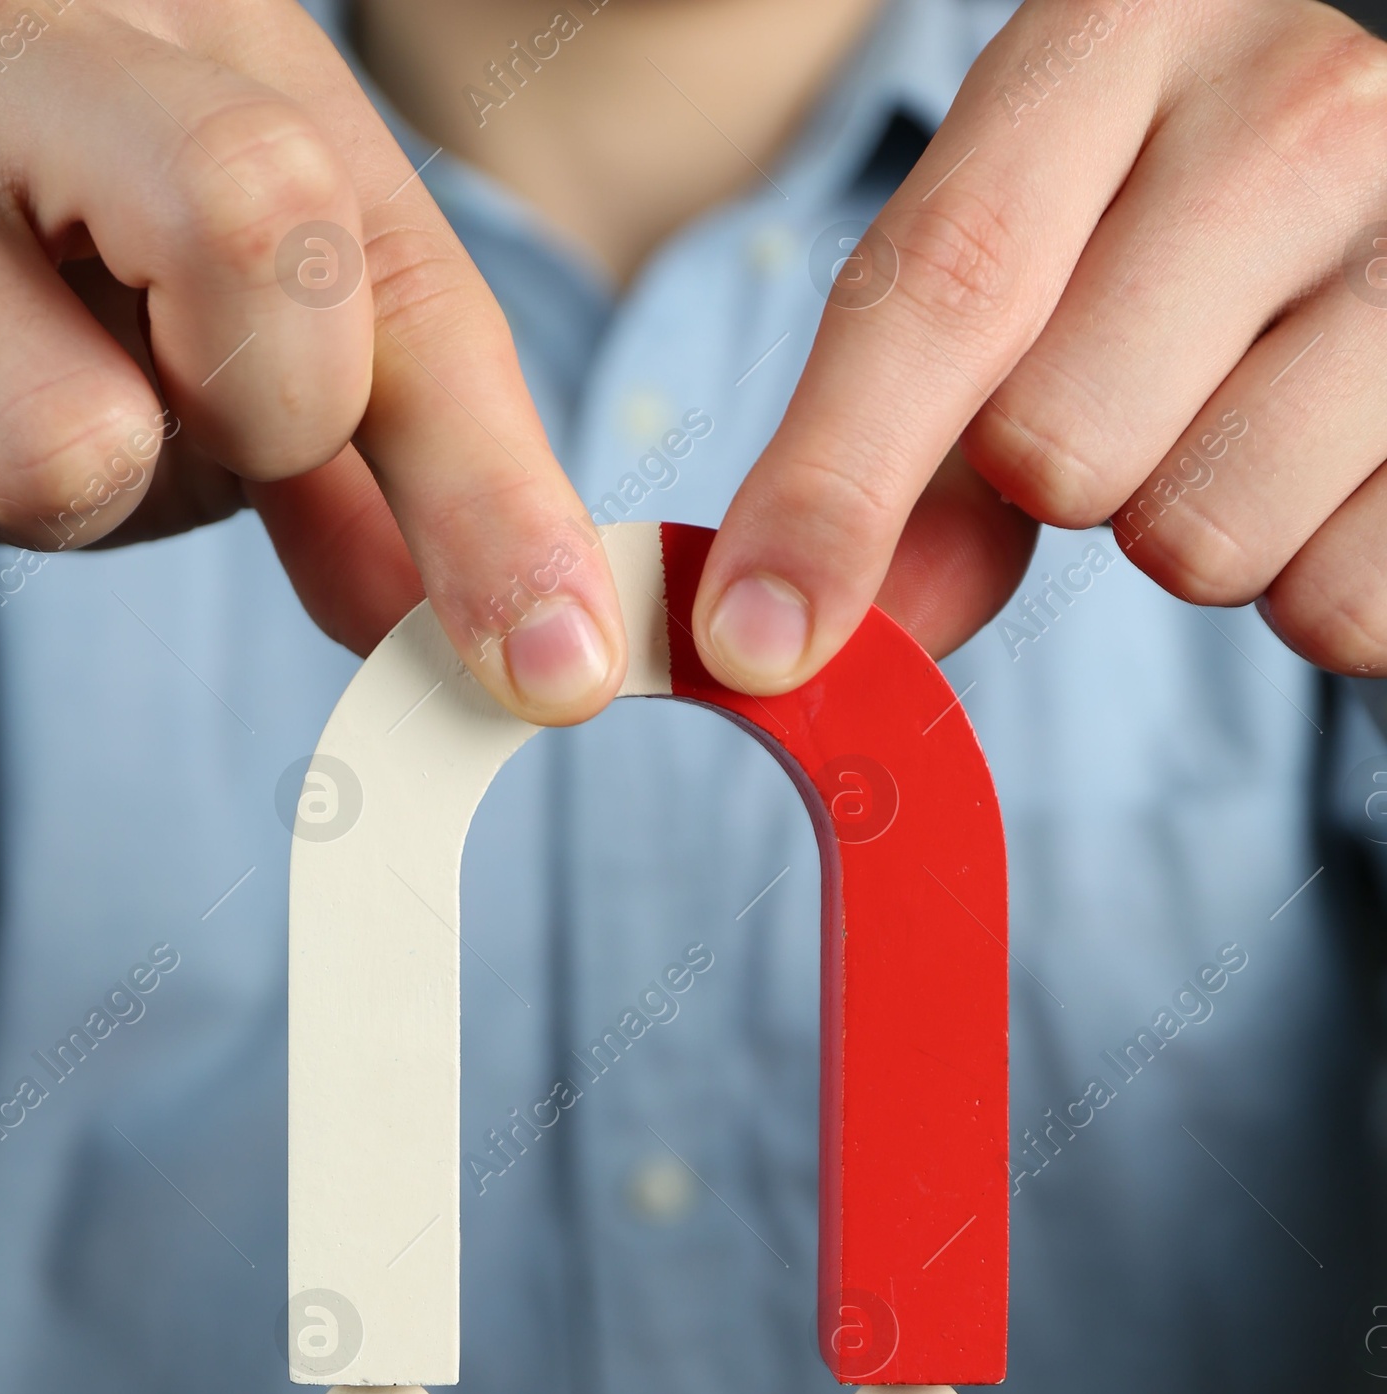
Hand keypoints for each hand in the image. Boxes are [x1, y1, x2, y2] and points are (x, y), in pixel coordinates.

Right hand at [0, 0, 627, 719]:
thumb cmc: (46, 277)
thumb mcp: (237, 326)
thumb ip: (386, 464)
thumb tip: (521, 653)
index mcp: (171, 28)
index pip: (385, 260)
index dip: (491, 489)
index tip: (557, 668)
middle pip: (253, 231)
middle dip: (258, 419)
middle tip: (174, 412)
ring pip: (66, 450)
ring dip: (61, 501)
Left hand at [694, 0, 1386, 686]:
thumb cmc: (1171, 246)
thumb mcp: (1022, 283)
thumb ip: (899, 452)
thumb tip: (800, 634)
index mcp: (1123, 35)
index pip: (945, 288)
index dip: (833, 487)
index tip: (756, 641)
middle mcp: (1296, 103)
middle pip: (1059, 446)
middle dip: (1059, 486)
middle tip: (1135, 403)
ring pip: (1200, 539)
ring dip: (1192, 543)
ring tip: (1246, 427)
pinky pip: (1341, 605)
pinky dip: (1315, 589)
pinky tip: (1338, 477)